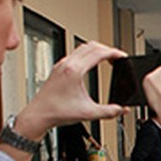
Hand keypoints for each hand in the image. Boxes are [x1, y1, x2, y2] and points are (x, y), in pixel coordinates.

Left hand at [14, 42, 128, 138]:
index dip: (114, 53)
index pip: (98, 53)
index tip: (122, 56)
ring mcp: (61, 65)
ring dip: (96, 50)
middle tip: (117, 57)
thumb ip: (109, 112)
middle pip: (91, 45)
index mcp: (74, 71)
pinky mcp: (58, 69)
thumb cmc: (56, 112)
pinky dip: (86, 54)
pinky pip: (75, 54)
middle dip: (107, 49)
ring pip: (82, 47)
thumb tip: (122, 109)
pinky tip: (90, 63)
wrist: (38, 115)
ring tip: (106, 58)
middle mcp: (67, 64)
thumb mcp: (88, 113)